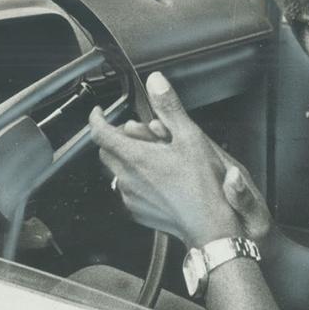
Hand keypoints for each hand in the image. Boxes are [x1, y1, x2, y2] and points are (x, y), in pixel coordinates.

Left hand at [109, 115, 273, 242]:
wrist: (211, 227)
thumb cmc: (203, 185)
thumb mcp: (190, 138)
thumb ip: (169, 108)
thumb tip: (156, 82)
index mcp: (135, 157)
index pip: (100, 133)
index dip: (96, 118)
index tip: (100, 112)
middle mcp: (127, 178)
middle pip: (106, 151)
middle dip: (116, 137)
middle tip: (136, 132)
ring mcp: (131, 197)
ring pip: (117, 170)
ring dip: (127, 158)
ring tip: (152, 154)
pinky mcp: (138, 212)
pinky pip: (127, 189)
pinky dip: (135, 177)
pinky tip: (157, 176)